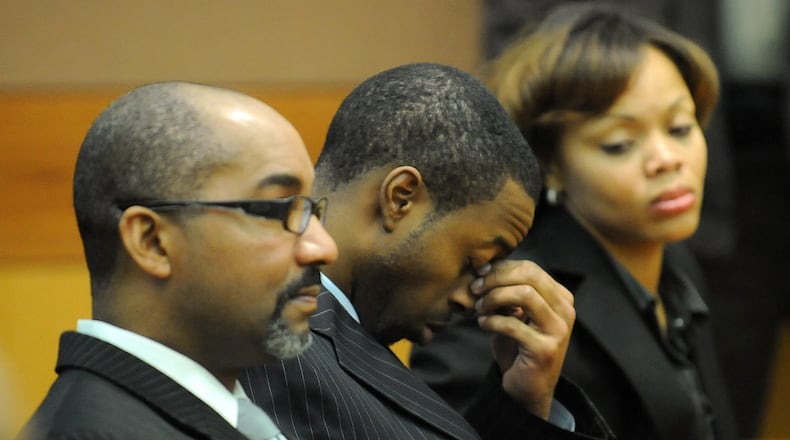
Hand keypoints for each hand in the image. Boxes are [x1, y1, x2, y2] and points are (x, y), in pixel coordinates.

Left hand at [470, 260, 574, 418]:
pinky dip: (491, 321)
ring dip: (494, 298)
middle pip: (529, 276)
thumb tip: (485, 269)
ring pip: (524, 295)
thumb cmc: (518, 346)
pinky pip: (512, 324)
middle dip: (496, 279)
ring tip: (479, 308)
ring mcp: (558, 330)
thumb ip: (507, 292)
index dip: (501, 267)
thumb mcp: (514, 314)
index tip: (479, 274)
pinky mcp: (545, 349)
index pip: (530, 268)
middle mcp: (565, 311)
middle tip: (475, 288)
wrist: (528, 389)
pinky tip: (483, 324)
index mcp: (560, 298)